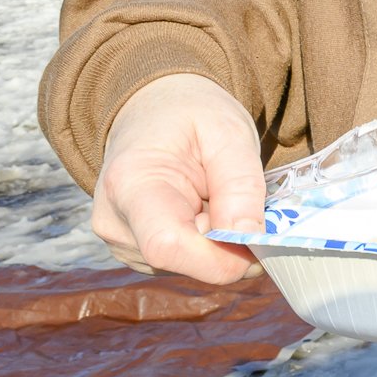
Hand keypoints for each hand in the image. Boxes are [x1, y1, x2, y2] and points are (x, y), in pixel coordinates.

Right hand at [90, 71, 267, 284]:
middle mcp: (116, 224)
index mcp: (128, 185)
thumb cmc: (191, 116)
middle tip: (246, 203)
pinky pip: (188, 264)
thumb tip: (250, 239)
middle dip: (229, 245)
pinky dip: (209, 245)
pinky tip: (203, 210)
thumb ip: (241, 184)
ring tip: (216, 198)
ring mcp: (124, 244)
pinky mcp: (139, 254)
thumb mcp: (228, 131)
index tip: (259, 239)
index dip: (220, 256)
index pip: (167, 246)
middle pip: (185, 261)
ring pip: (191, 267)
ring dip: (220, 243)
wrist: (156, 109)